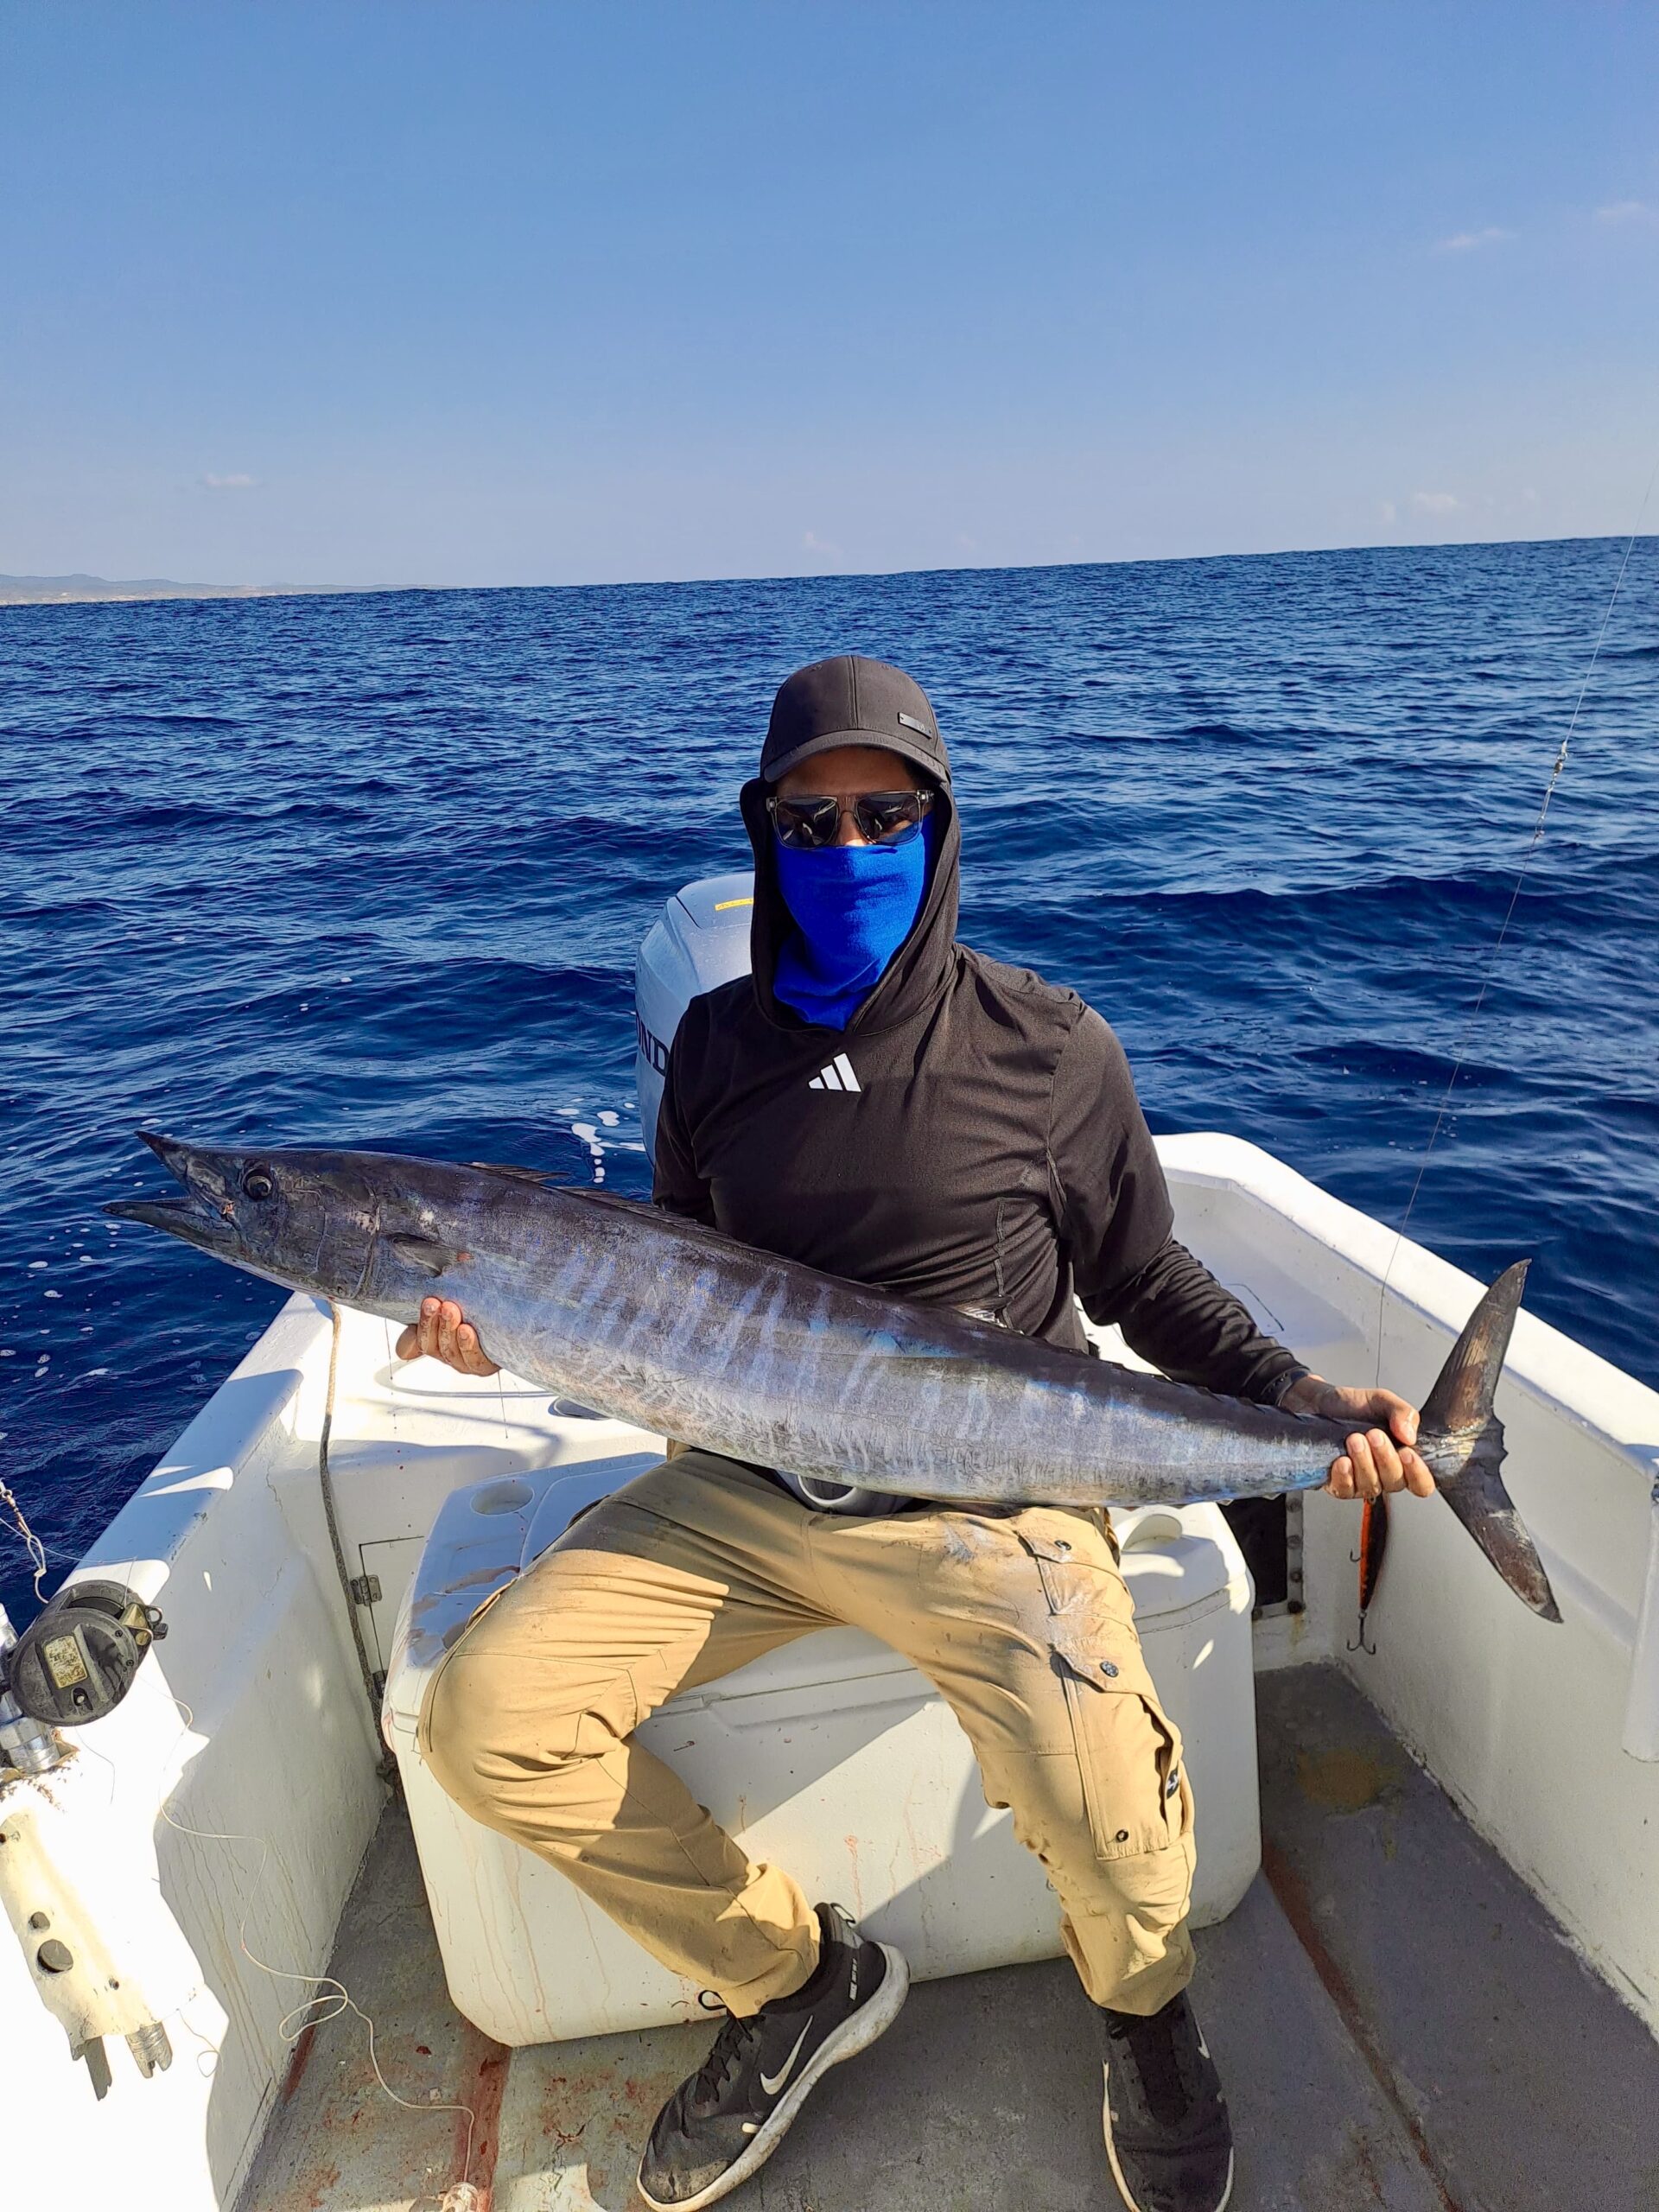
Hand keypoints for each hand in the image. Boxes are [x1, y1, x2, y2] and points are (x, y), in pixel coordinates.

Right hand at [393, 1297, 499, 1376]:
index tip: (428, 1302)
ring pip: (451, 1352)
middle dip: (432, 1322)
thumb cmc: (478, 1312)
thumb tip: (409, 1318)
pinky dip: (468, 1345)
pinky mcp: (486, 1366)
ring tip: (451, 1310)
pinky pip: (474, 1360)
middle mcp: (449, 1354)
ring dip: (448, 1330)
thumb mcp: (450, 1304)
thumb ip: (431, 1306)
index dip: (421, 1323)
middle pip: (432, 1345)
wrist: (511, 1321)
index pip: (418, 1340)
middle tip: (435, 1303)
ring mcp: (467, 1362)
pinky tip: (466, 1330)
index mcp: (435, 1342)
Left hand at [1279, 1375, 1433, 1499]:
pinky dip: (1344, 1476)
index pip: (1421, 1482)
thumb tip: (1410, 1436)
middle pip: (1396, 1483)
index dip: (1418, 1474)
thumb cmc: (1352, 1406)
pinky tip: (1342, 1460)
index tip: (1407, 1453)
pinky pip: (1345, 1490)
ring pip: (1371, 1486)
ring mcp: (1361, 1481)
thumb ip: (1403, 1413)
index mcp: (1402, 1457)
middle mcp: (1384, 1474)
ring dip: (1364, 1462)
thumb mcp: (1382, 1401)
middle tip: (1374, 1434)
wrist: (1319, 1403)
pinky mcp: (1339, 1485)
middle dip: (1385, 1457)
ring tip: (1354, 1438)